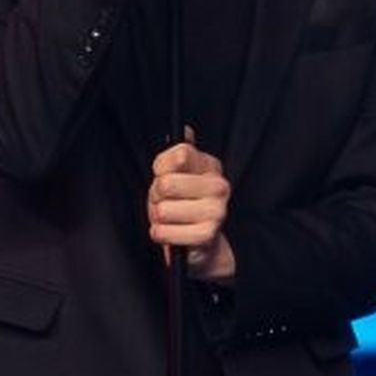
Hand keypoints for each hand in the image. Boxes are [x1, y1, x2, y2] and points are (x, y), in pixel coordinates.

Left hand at [148, 133, 235, 282]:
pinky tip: (169, 233)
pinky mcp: (207, 235)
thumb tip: (186, 130)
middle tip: (164, 202)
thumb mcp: (178, 174)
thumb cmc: (184, 205)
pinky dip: (160, 235)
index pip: (179, 154)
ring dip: (158, 217)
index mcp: (211, 166)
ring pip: (163, 210)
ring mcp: (216, 211)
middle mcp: (218, 186)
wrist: (202, 245)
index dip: (161, 167)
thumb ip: (177, 153)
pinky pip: (165, 232)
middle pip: (166, 183)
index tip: (162, 175)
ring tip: (169, 219)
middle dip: (156, 196)